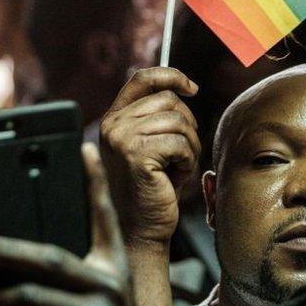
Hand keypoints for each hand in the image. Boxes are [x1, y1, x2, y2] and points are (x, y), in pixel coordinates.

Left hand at [0, 144, 164, 305]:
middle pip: (51, 260)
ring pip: (31, 300)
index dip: (95, 181)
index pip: (104, 216)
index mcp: (114, 264)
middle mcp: (108, 285)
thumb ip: (74, 268)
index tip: (83, 148)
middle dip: (10, 251)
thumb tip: (10, 252)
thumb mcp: (103, 291)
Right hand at [100, 67, 199, 249]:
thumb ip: (157, 117)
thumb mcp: (152, 145)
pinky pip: (180, 142)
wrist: (140, 229)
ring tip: (177, 168)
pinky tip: (175, 177)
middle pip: (169, 100)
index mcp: (114, 118)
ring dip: (189, 146)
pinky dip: (187, 160)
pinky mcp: (136, 154)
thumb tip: (183, 88)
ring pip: (178, 121)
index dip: (171, 76)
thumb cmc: (152, 188)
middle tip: (180, 155)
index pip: (143, 78)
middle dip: (187, 126)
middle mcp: (113, 124)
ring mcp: (122, 138)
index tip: (192, 88)